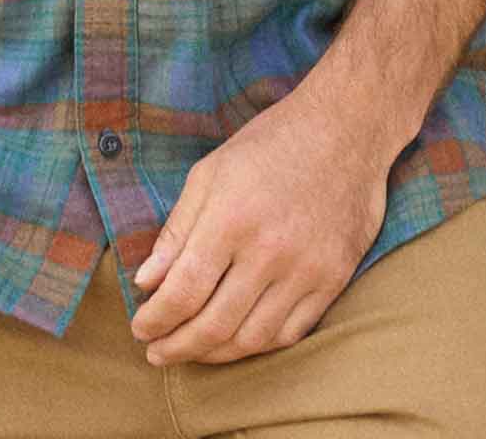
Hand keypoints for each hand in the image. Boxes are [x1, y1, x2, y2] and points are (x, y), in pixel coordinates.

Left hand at [128, 80, 389, 366]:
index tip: (140, 328)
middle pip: (214, 324)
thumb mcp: (211, 171)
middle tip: (157, 353)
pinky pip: (291, 333)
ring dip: (215, 354)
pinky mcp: (333, 280)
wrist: (345, 129)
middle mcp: (269, 250)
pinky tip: (237, 340)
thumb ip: (177, 230)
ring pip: (252, 339)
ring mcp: (306, 269)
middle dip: (177, 347)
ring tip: (192, 350)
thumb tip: (146, 282)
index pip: (183, 291)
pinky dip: (259, 346)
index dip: (156, 320)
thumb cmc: (270, 144)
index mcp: (231, 218)